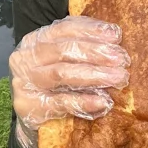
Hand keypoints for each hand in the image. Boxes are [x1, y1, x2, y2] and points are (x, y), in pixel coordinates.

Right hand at [9, 17, 129, 147]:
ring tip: (118, 77)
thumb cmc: (49, 85)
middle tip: (122, 59)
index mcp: (35, 40)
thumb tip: (114, 40)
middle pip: (64, 50)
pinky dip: (83, 101)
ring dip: (94, 75)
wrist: (25, 118)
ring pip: (62, 73)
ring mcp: (25, 82)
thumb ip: (78, 49)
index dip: (91, 30)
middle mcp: (26, 58)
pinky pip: (60, 102)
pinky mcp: (29, 107)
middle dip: (96, 53)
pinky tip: (103, 101)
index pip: (64, 29)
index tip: (115, 35)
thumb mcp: (57, 61)